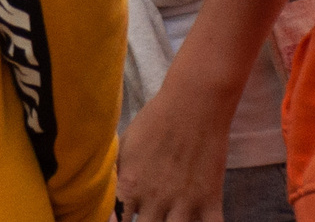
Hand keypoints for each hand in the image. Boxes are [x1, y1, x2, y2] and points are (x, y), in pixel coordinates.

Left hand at [116, 71, 229, 221]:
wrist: (193, 104)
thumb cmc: (154, 120)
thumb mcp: (124, 145)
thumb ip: (115, 174)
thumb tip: (103, 193)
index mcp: (130, 185)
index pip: (116, 220)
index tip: (120, 219)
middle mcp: (155, 199)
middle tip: (148, 217)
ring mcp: (184, 202)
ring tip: (168, 219)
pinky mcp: (211, 200)